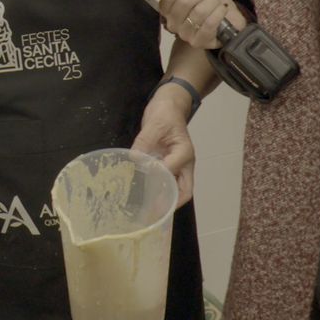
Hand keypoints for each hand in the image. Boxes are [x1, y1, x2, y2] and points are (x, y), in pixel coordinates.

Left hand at [131, 85, 195, 207]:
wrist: (168, 105)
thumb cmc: (165, 113)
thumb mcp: (154, 125)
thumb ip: (145, 142)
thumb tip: (135, 159)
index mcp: (184, 153)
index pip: (173, 172)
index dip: (161, 182)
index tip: (148, 192)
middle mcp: (184, 162)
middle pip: (185, 189)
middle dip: (172, 203)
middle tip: (156, 214)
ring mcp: (177, 164)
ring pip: (177, 189)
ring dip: (166, 200)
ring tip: (151, 212)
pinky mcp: (168, 164)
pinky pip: (167, 181)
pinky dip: (160, 191)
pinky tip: (146, 197)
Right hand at [156, 0, 244, 49]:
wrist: (229, 18)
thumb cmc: (211, 1)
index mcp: (168, 8)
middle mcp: (172, 23)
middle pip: (183, 2)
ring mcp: (185, 34)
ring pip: (198, 12)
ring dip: (213, 2)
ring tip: (217, 2)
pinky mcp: (199, 42)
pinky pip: (209, 24)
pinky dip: (219, 12)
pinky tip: (223, 10)